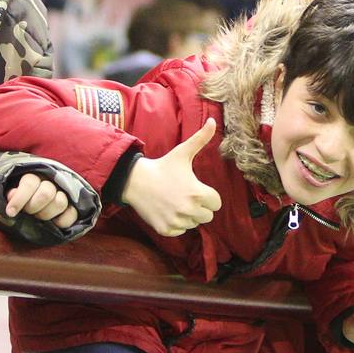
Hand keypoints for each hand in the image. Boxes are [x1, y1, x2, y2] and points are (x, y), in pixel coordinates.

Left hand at [7, 172, 79, 228]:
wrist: (33, 204)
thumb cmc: (20, 201)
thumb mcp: (12, 196)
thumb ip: (12, 194)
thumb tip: (12, 195)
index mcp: (34, 177)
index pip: (29, 184)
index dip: (19, 199)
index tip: (10, 212)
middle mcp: (51, 183)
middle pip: (46, 193)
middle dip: (33, 207)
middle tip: (28, 214)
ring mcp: (63, 194)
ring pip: (60, 202)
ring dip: (47, 214)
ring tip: (38, 219)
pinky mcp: (72, 207)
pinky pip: (72, 214)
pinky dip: (62, 221)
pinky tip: (53, 224)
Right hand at [121, 118, 221, 236]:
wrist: (136, 181)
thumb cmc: (163, 166)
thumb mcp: (183, 152)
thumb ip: (201, 138)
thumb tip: (213, 121)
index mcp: (198, 193)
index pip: (216, 203)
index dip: (208, 196)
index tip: (195, 188)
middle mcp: (189, 210)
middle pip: (207, 216)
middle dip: (199, 207)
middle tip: (184, 195)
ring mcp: (177, 221)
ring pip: (193, 224)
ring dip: (187, 216)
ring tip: (174, 201)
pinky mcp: (166, 229)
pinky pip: (180, 231)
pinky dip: (175, 224)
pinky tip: (167, 210)